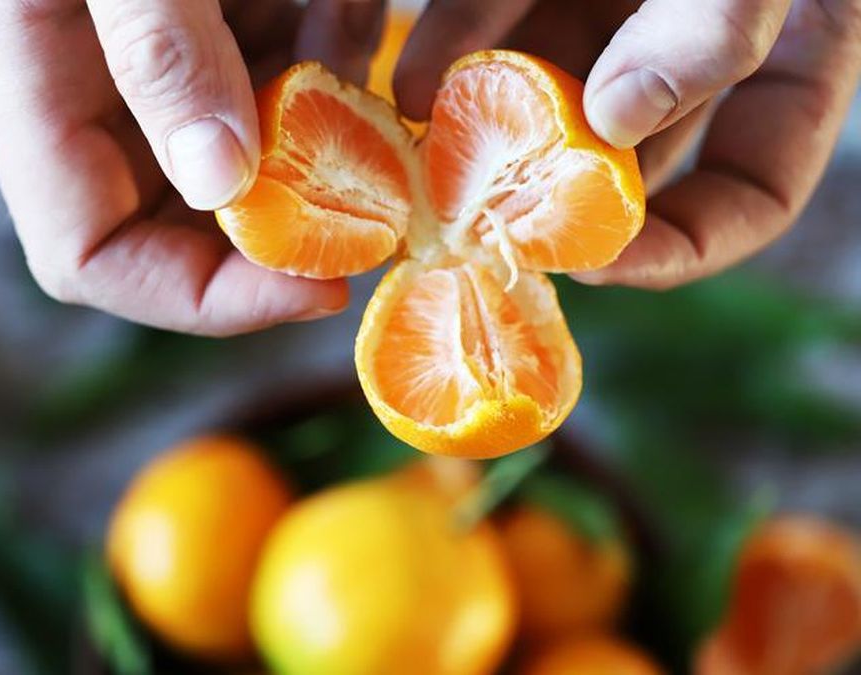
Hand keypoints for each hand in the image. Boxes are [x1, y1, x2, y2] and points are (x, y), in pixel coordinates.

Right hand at [0, 0, 386, 335]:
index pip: (86, 257)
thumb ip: (158, 53)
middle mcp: (84, 83)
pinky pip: (272, 68)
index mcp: (28, 76)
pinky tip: (351, 8)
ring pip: (246, 144)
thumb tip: (221, 184)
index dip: (200, 299)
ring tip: (362, 58)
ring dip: (322, 119)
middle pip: (177, 220)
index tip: (319, 286)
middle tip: (379, 196)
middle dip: (282, 215)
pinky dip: (328, 52)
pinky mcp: (208, 14)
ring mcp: (149, 52)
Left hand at [395, 0, 860, 288]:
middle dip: (557, 192)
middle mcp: (691, 30)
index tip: (597, 267)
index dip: (686, 242)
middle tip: (488, 233)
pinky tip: (413, 90)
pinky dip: (450, 51)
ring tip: (431, 171)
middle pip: (630, 147)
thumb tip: (617, 123)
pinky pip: (493, 10)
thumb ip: (713, 27)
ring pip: (546, 84)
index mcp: (790, 41)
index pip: (757, 183)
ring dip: (485, 133)